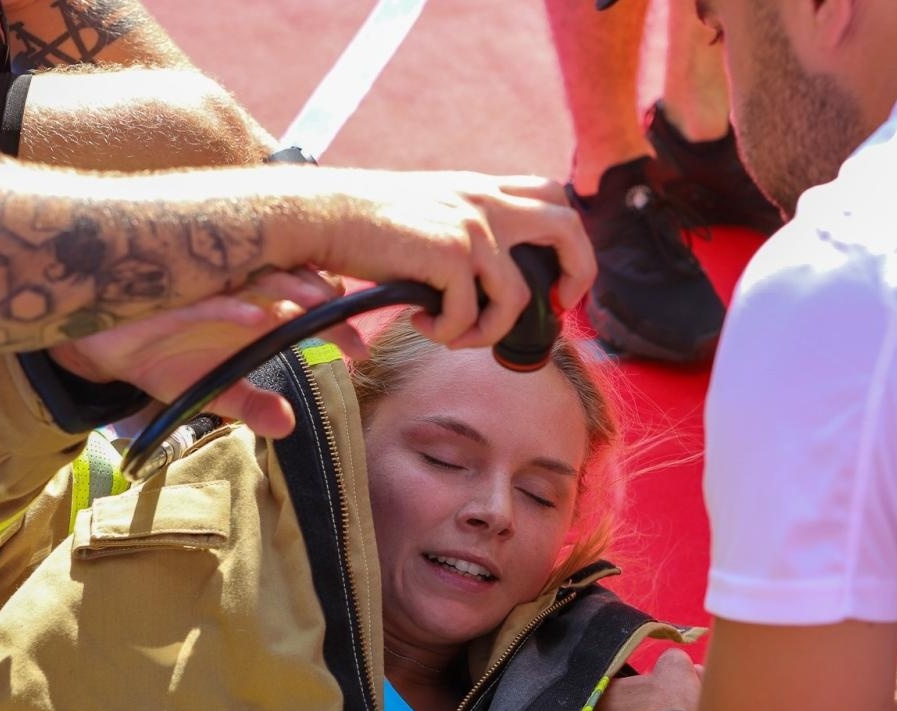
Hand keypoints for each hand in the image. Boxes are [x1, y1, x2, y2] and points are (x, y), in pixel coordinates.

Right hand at [49, 269, 363, 438]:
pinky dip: (231, 308)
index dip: (337, 323)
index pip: (307, 307)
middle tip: (349, 322)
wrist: (96, 343)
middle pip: (291, 283)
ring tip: (314, 306)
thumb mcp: (209, 389)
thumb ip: (250, 404)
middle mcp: (234, 292)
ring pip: (254, 281)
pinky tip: (255, 318)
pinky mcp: (170, 299)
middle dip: (323, 299)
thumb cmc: (159, 354)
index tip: (362, 348)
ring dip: (287, 290)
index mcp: (252, 308)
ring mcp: (204, 291)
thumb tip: (288, 424)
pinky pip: (206, 302)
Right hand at [317, 170, 595, 348]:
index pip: (553, 197)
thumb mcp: (425, 210)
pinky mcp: (450, 254)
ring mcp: (471, 227)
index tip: (558, 280)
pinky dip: (449, 333)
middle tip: (557, 308)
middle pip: (567, 229)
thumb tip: (481, 278)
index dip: (569, 241)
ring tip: (453, 335)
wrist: (319, 215)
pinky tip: (420, 323)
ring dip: (489, 331)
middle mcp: (484, 202)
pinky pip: (470, 315)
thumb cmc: (361, 223)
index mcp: (481, 189)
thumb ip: (460, 229)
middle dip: (577, 275)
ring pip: (517, 296)